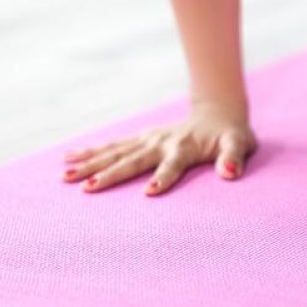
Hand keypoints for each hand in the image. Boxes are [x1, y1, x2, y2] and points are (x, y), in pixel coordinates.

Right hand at [60, 100, 257, 195]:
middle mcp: (161, 142)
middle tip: (87, 188)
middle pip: (133, 160)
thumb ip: (234, 157)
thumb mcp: (240, 144)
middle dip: (110, 174)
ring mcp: (148, 139)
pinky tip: (69, 158)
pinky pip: (112, 145)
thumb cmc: (231, 136)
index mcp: (184, 148)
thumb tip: (230, 173)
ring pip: (115, 152)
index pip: (172, 166)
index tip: (149, 192)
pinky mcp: (140, 138)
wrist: (219, 113)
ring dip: (91, 164)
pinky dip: (91, 151)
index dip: (163, 178)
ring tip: (65, 175)